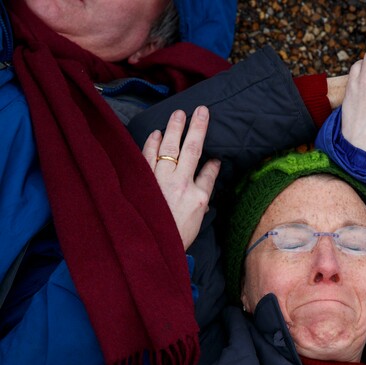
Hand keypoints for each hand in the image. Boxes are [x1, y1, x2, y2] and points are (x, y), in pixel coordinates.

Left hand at [142, 106, 220, 249]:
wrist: (149, 248)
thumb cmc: (175, 237)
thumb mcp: (197, 220)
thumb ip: (202, 197)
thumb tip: (209, 176)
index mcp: (198, 197)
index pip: (209, 172)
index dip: (214, 161)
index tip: (217, 154)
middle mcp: (181, 185)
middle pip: (192, 150)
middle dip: (197, 128)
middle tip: (201, 110)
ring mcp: (160, 181)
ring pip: (169, 148)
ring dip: (175, 128)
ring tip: (179, 113)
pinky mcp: (143, 181)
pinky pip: (148, 156)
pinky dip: (152, 143)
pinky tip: (157, 133)